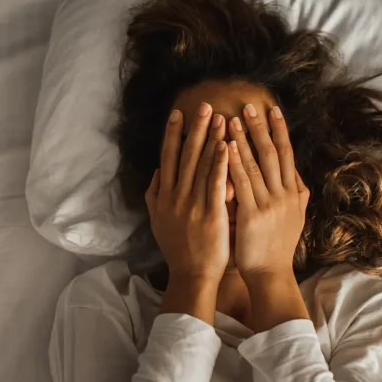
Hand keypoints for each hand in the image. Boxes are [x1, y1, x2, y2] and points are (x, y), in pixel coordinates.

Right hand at [145, 103, 230, 284]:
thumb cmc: (178, 250)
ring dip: (211, 139)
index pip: (168, 158)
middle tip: (204, 105)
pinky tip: (227, 146)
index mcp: (164, 196)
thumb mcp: (158, 222)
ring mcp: (193, 205)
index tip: (178, 113)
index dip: (172, 134)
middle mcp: (176, 196)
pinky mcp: (211, 214)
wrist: (191, 275)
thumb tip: (156, 174)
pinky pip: (216, 184)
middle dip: (195, 129)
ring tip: (220, 117)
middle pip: (185, 155)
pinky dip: (220, 164)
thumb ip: (154, 196)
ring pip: (201, 165)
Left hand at [227, 104, 309, 281]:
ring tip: (231, 119)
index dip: (280, 131)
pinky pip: (242, 184)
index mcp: (293, 193)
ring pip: (256, 164)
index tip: (272, 110)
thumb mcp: (295, 217)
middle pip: (273, 153)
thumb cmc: (278, 247)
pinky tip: (226, 147)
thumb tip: (296, 174)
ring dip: (244, 140)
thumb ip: (296, 194)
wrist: (271, 274)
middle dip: (261, 128)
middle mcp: (285, 195)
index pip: (287, 154)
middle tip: (249, 105)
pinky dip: (234, 164)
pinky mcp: (253, 215)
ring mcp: (270, 204)